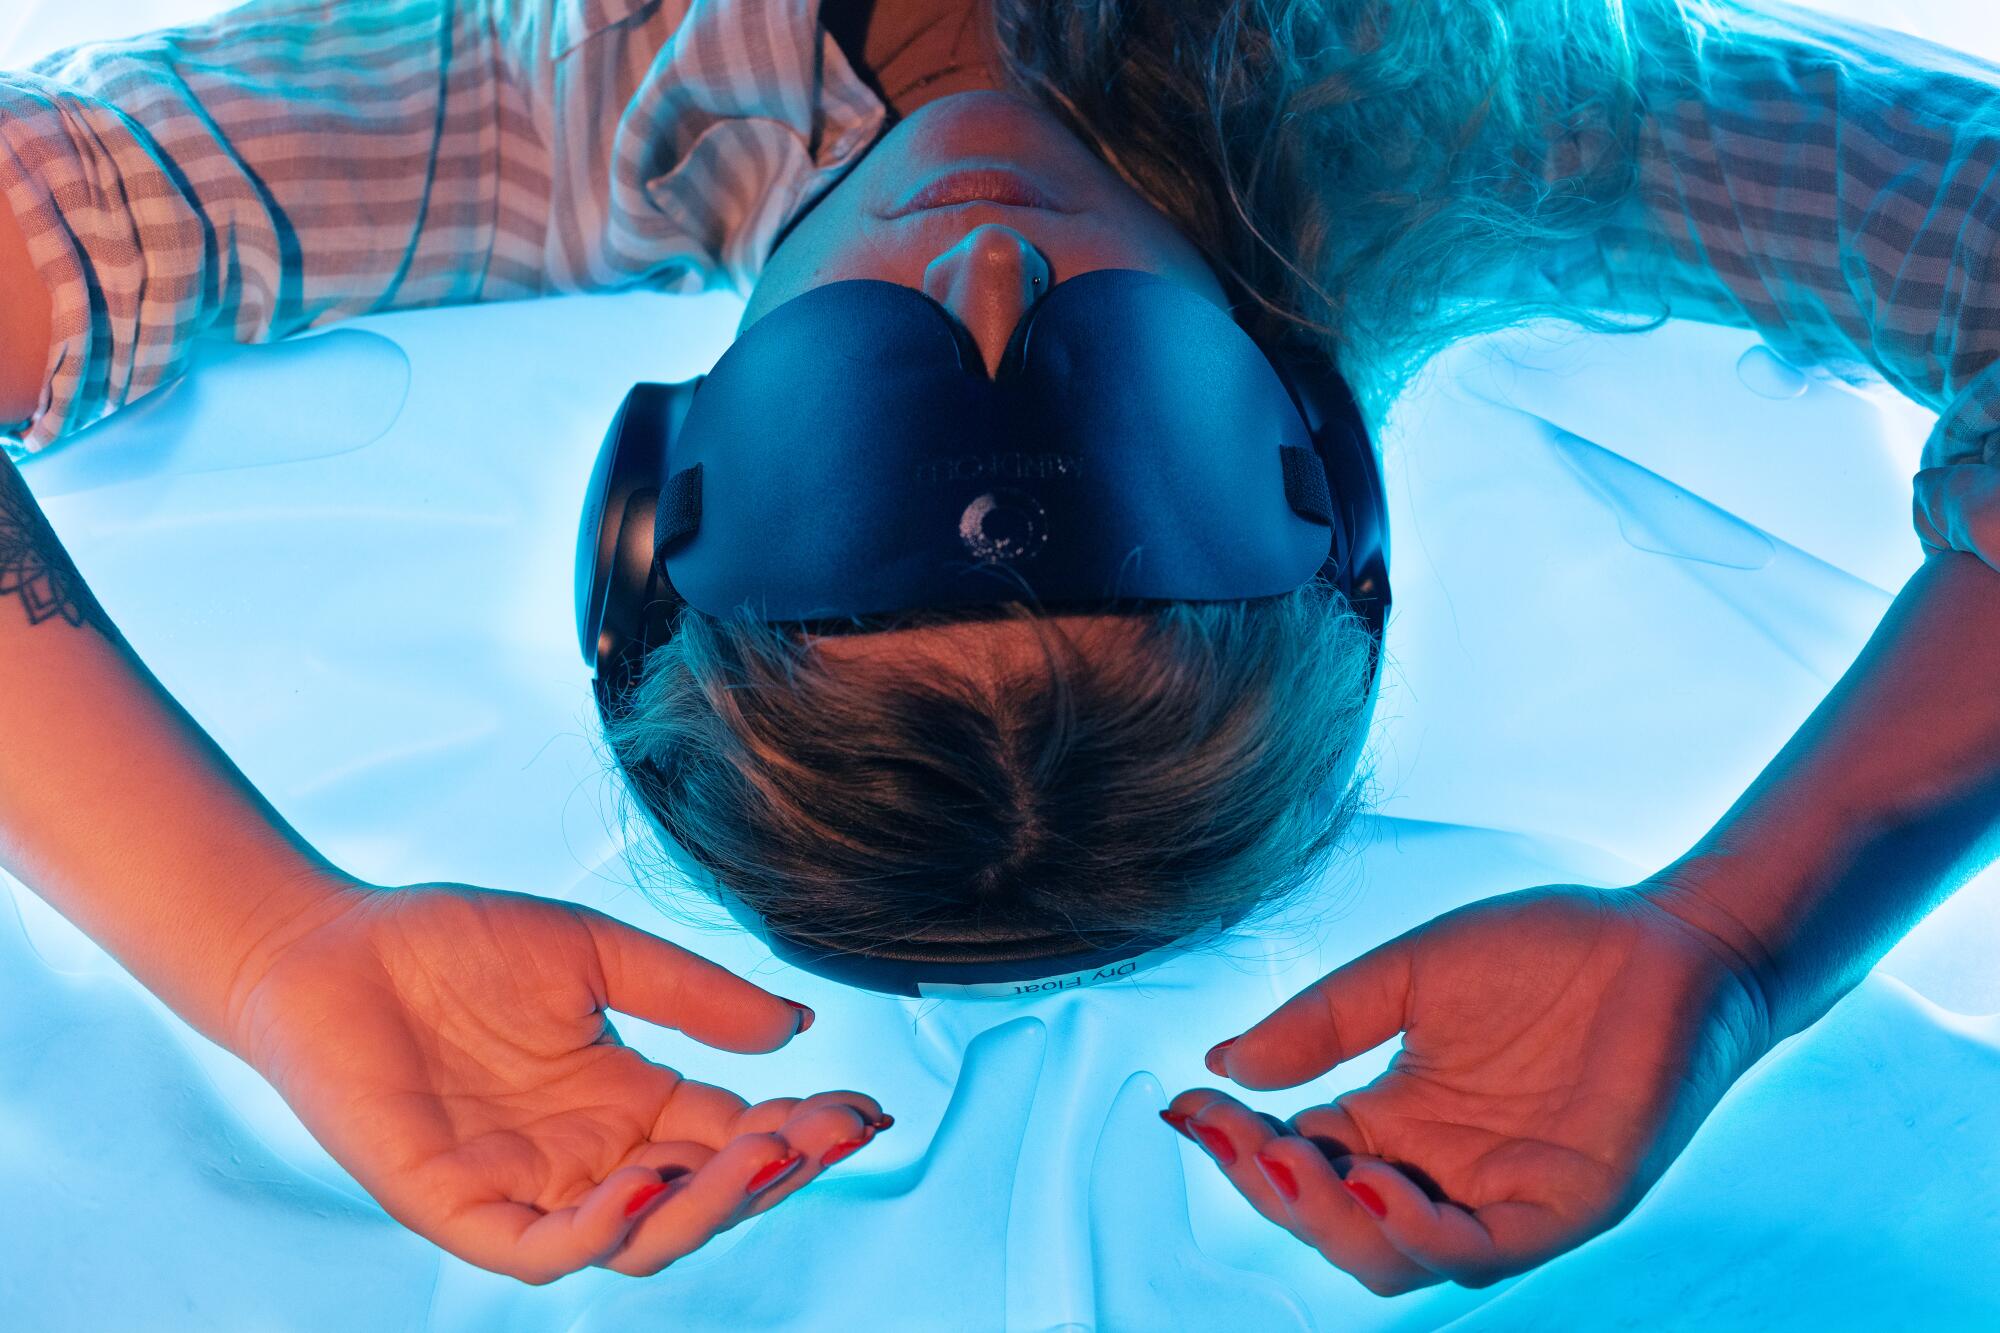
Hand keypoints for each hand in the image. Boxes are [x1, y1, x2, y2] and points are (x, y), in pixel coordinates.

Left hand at [223, 875, 888, 1283]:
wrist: (329, 944)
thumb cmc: (454, 945)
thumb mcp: (595, 955)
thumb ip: (690, 995)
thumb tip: (797, 1026)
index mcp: (630, 1102)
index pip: (735, 1136)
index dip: (805, 1131)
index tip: (868, 1108)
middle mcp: (591, 1158)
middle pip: (703, 1200)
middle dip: (776, 1174)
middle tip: (831, 1131)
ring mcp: (528, 1188)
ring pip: (638, 1240)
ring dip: (706, 1206)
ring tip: (762, 1152)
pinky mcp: (457, 1207)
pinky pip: (540, 1248)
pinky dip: (597, 1230)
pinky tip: (642, 1182)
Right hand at [1163, 884, 1772, 1293]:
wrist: (1667, 936)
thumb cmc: (1546, 951)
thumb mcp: (1409, 976)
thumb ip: (1324, 1023)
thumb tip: (1223, 1064)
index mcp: (1398, 1123)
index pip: (1297, 1158)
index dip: (1235, 1144)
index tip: (1185, 1107)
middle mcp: (1442, 1174)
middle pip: (1332, 1225)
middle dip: (1271, 1191)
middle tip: (1234, 1138)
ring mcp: (1502, 1197)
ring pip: (1395, 1258)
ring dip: (1331, 1222)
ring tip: (1286, 1162)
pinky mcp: (1568, 1206)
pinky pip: (1483, 1251)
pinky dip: (1421, 1232)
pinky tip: (1373, 1186)